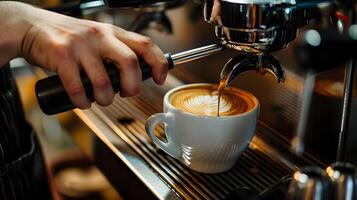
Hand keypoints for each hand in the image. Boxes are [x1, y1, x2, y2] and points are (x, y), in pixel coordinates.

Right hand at [0, 2, 167, 108]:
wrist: (31, 26)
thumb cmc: (68, 37)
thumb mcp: (97, 37)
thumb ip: (115, 51)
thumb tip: (134, 76)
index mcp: (112, 32)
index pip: (145, 44)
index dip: (158, 63)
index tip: (160, 78)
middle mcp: (100, 36)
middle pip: (130, 63)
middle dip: (132, 86)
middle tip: (126, 94)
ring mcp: (81, 45)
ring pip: (104, 81)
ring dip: (106, 99)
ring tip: (101, 100)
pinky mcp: (62, 55)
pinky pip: (77, 87)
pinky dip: (83, 101)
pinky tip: (82, 102)